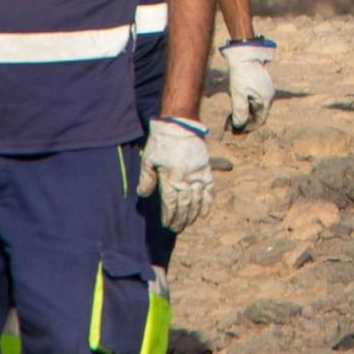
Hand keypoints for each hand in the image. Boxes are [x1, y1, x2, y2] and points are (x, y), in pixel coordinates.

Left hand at [137, 116, 213, 232]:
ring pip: (197, 200)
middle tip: (176, 228)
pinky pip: (210, 189)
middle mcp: (186, 179)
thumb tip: (143, 194)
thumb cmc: (161, 142)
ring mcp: (198, 175)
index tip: (167, 224)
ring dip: (192, 214)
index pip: (171, 203)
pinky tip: (204, 212)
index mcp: (171, 178)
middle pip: (184, 205)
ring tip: (188, 223)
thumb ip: (146, 178)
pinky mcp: (206, 169)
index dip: (169, 216)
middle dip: (180, 219)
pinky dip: (208, 202)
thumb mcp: (148, 159)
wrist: (180, 124)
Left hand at [221, 38, 276, 132]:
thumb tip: (239, 126)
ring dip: (243, 114)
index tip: (234, 132)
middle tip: (229, 126)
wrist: (244, 52)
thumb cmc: (241, 74)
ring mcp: (265, 89)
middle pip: (257, 115)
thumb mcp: (238, 95)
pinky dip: (244, 105)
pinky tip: (234, 105)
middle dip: (243, 122)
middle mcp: (268, 96)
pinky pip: (253, 100)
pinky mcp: (259, 84)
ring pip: (254, 108)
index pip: (259, 121)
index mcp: (265, 100)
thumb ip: (239, 113)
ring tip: (229, 117)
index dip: (247, 129)